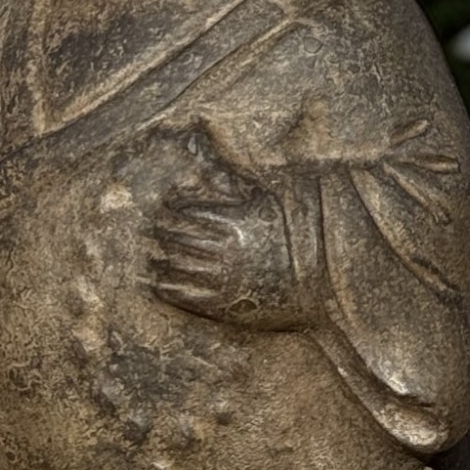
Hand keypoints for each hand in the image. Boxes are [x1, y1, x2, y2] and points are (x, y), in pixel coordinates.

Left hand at [148, 135, 302, 328]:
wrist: (316, 288)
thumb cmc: (294, 241)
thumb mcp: (271, 205)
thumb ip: (242, 187)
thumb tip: (217, 164)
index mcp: (236, 224)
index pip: (188, 212)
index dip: (172, 208)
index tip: (166, 207)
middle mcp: (226, 251)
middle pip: (176, 237)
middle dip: (161, 232)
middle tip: (154, 231)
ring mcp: (224, 279)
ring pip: (175, 266)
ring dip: (159, 260)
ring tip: (152, 258)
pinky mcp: (223, 305)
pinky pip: (184, 295)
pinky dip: (166, 288)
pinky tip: (158, 283)